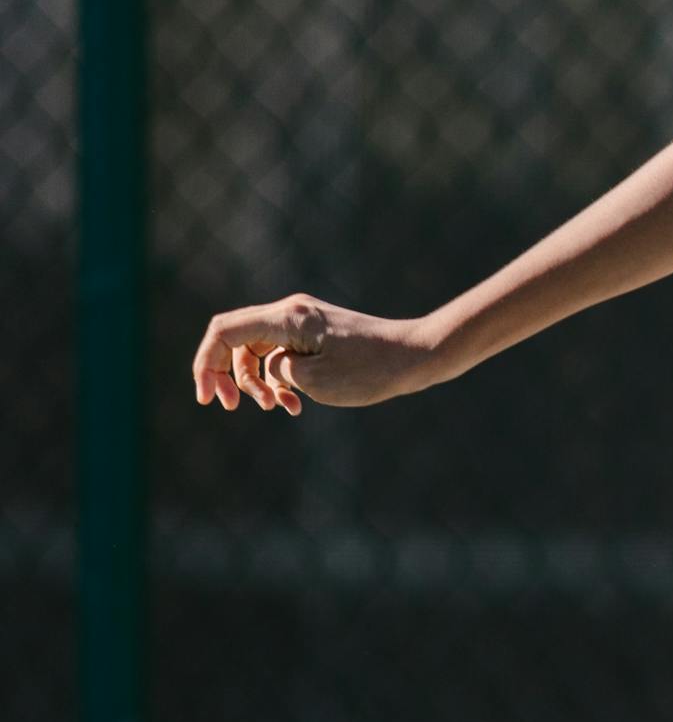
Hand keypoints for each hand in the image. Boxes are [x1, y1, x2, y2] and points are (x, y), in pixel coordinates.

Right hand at [191, 295, 441, 414]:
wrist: (418, 357)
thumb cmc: (371, 371)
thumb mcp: (313, 380)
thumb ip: (275, 370)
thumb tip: (267, 365)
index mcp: (286, 318)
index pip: (223, 331)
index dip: (206, 364)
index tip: (207, 399)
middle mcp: (291, 312)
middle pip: (234, 340)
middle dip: (228, 376)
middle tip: (231, 408)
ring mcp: (303, 322)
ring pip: (256, 352)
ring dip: (257, 384)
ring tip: (280, 408)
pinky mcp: (315, 335)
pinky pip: (280, 356)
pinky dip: (279, 381)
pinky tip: (293, 406)